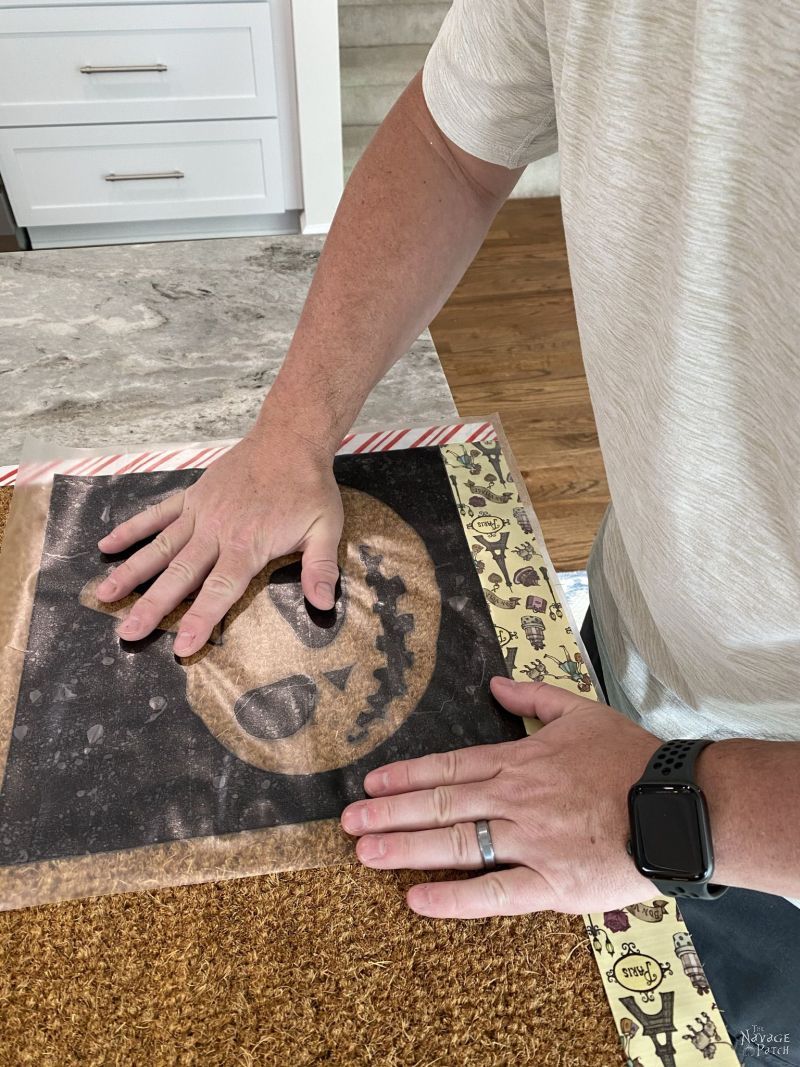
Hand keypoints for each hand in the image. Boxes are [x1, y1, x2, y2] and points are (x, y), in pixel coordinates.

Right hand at [94, 426, 342, 655]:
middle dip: (153, 606)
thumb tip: (322, 603)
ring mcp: (201, 513)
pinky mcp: (193, 496)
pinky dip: (132, 528)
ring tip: (104, 595)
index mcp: (248, 545)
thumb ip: (321, 568)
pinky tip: (107, 544)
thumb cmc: (309, 487)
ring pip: (160, 547)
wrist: (290, 439)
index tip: (181, 646)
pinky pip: (157, 514)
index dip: (200, 619)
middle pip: (179, 575)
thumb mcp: (326, 528)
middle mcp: (217, 532)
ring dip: (132, 572)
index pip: (219, 590)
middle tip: (128, 632)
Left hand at [341, 678, 661, 916]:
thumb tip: (494, 681)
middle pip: (440, 805)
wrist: (677, 804)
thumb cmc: (630, 758)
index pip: (449, 767)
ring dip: (405, 848)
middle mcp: (514, 799)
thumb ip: (532, 695)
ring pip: (456, 844)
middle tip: (348, 823)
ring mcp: (529, 842)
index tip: (371, 784)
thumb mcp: (580, 710)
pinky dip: (454, 898)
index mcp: (519, 761)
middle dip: (389, 813)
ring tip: (365, 854)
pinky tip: (417, 900)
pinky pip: (494, 892)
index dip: (406, 776)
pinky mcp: (550, 884)